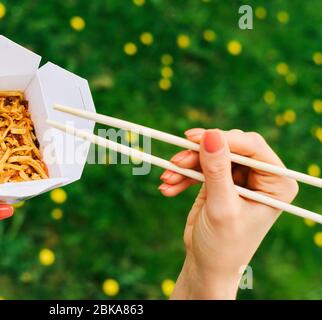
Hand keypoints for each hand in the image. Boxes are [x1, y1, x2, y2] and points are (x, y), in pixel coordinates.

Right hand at [159, 128, 297, 298]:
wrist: (207, 266)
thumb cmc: (223, 245)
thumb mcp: (221, 207)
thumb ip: (217, 170)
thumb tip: (210, 134)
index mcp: (275, 184)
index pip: (252, 147)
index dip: (223, 139)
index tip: (193, 138)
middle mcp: (260, 177)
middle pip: (228, 147)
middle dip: (198, 154)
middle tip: (174, 161)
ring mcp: (238, 178)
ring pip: (210, 155)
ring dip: (185, 166)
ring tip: (166, 178)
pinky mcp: (219, 182)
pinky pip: (199, 168)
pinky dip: (182, 176)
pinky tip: (168, 188)